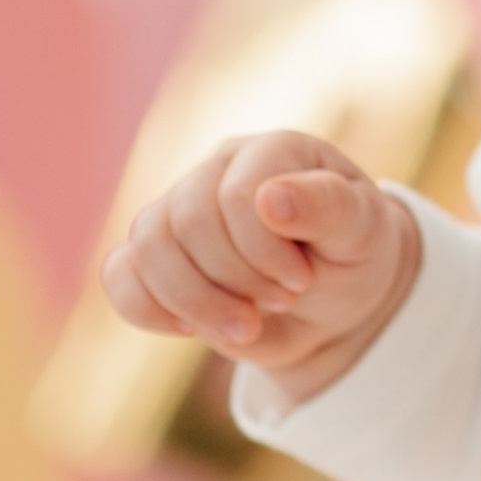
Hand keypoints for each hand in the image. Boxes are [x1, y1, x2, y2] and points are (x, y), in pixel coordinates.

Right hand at [100, 130, 420, 405]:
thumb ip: (328, 206)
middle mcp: (219, 168)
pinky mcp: (154, 255)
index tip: (302, 281)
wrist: (335, 303)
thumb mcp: (363, 232)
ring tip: (246, 325)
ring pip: (147, 247)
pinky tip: (189, 329)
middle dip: (233, 280)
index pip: (235, 194)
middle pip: (187, 221)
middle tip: (281, 303)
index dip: (262, 250)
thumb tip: (270, 196)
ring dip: (194, 301)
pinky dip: (146, 309)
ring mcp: (179, 207)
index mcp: (273, 150)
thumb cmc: (354, 255)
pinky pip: (118, 274)